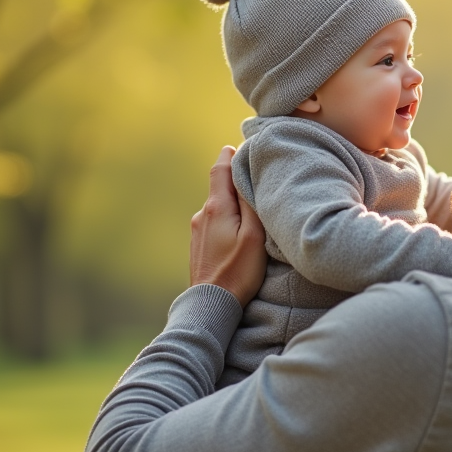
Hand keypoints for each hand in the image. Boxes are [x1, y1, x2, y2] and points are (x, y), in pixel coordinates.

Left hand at [189, 146, 266, 305]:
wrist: (211, 304)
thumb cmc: (239, 271)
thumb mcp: (254, 235)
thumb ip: (250, 203)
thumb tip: (246, 176)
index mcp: (217, 208)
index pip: (220, 169)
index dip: (230, 155)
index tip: (240, 147)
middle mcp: (202, 215)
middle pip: (219, 187)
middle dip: (234, 180)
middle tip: (254, 177)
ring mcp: (197, 231)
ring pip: (217, 207)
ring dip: (231, 204)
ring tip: (251, 210)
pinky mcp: (198, 246)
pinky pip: (213, 223)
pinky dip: (226, 220)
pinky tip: (238, 232)